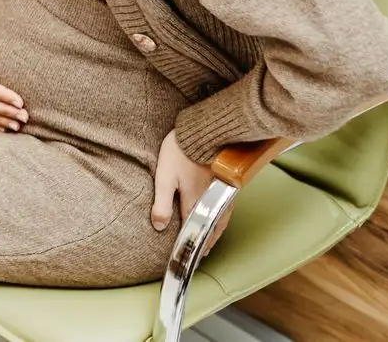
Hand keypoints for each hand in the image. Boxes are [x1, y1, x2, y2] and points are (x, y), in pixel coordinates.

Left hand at [151, 131, 232, 252]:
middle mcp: (213, 202)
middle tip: (201, 253)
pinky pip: (227, 209)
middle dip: (206, 243)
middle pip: (211, 230)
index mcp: (196, 203)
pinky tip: (219, 217)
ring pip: (221, 220)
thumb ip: (162, 203)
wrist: (204, 131)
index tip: (184, 257)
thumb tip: (159, 227)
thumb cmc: (181, 152)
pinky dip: (222, 219)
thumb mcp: (165, 176)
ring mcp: (223, 193)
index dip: (188, 244)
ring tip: (210, 240)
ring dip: (215, 232)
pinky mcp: (228, 184)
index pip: (192, 231)